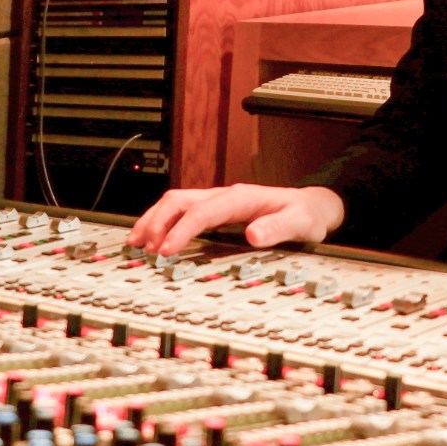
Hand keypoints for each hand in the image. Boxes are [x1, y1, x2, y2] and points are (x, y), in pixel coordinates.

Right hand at [128, 184, 345, 257]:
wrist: (311, 207)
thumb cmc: (305, 215)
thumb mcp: (299, 223)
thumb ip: (277, 229)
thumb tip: (253, 234)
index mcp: (241, 198)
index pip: (202, 211)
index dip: (182, 230)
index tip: (166, 250)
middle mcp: (225, 196)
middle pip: (179, 200)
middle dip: (157, 222)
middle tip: (142, 247)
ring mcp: (217, 202)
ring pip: (175, 203)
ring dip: (154, 220)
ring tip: (136, 242)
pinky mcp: (215, 211)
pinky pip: (181, 212)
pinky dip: (163, 223)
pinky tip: (153, 237)